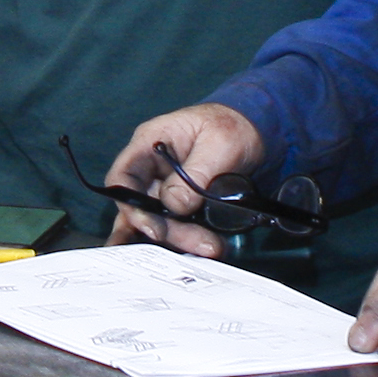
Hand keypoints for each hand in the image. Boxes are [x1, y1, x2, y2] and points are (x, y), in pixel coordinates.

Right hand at [101, 104, 266, 254]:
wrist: (254, 130)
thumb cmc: (232, 126)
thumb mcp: (220, 144)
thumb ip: (196, 174)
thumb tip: (175, 205)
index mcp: (150, 143)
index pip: (123, 177)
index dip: (131, 206)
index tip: (153, 228)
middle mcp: (151, 168)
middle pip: (143, 207)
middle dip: (166, 230)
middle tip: (195, 243)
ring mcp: (165, 186)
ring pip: (159, 220)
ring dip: (180, 238)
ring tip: (209, 247)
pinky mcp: (182, 202)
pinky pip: (175, 224)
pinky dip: (185, 239)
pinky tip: (196, 250)